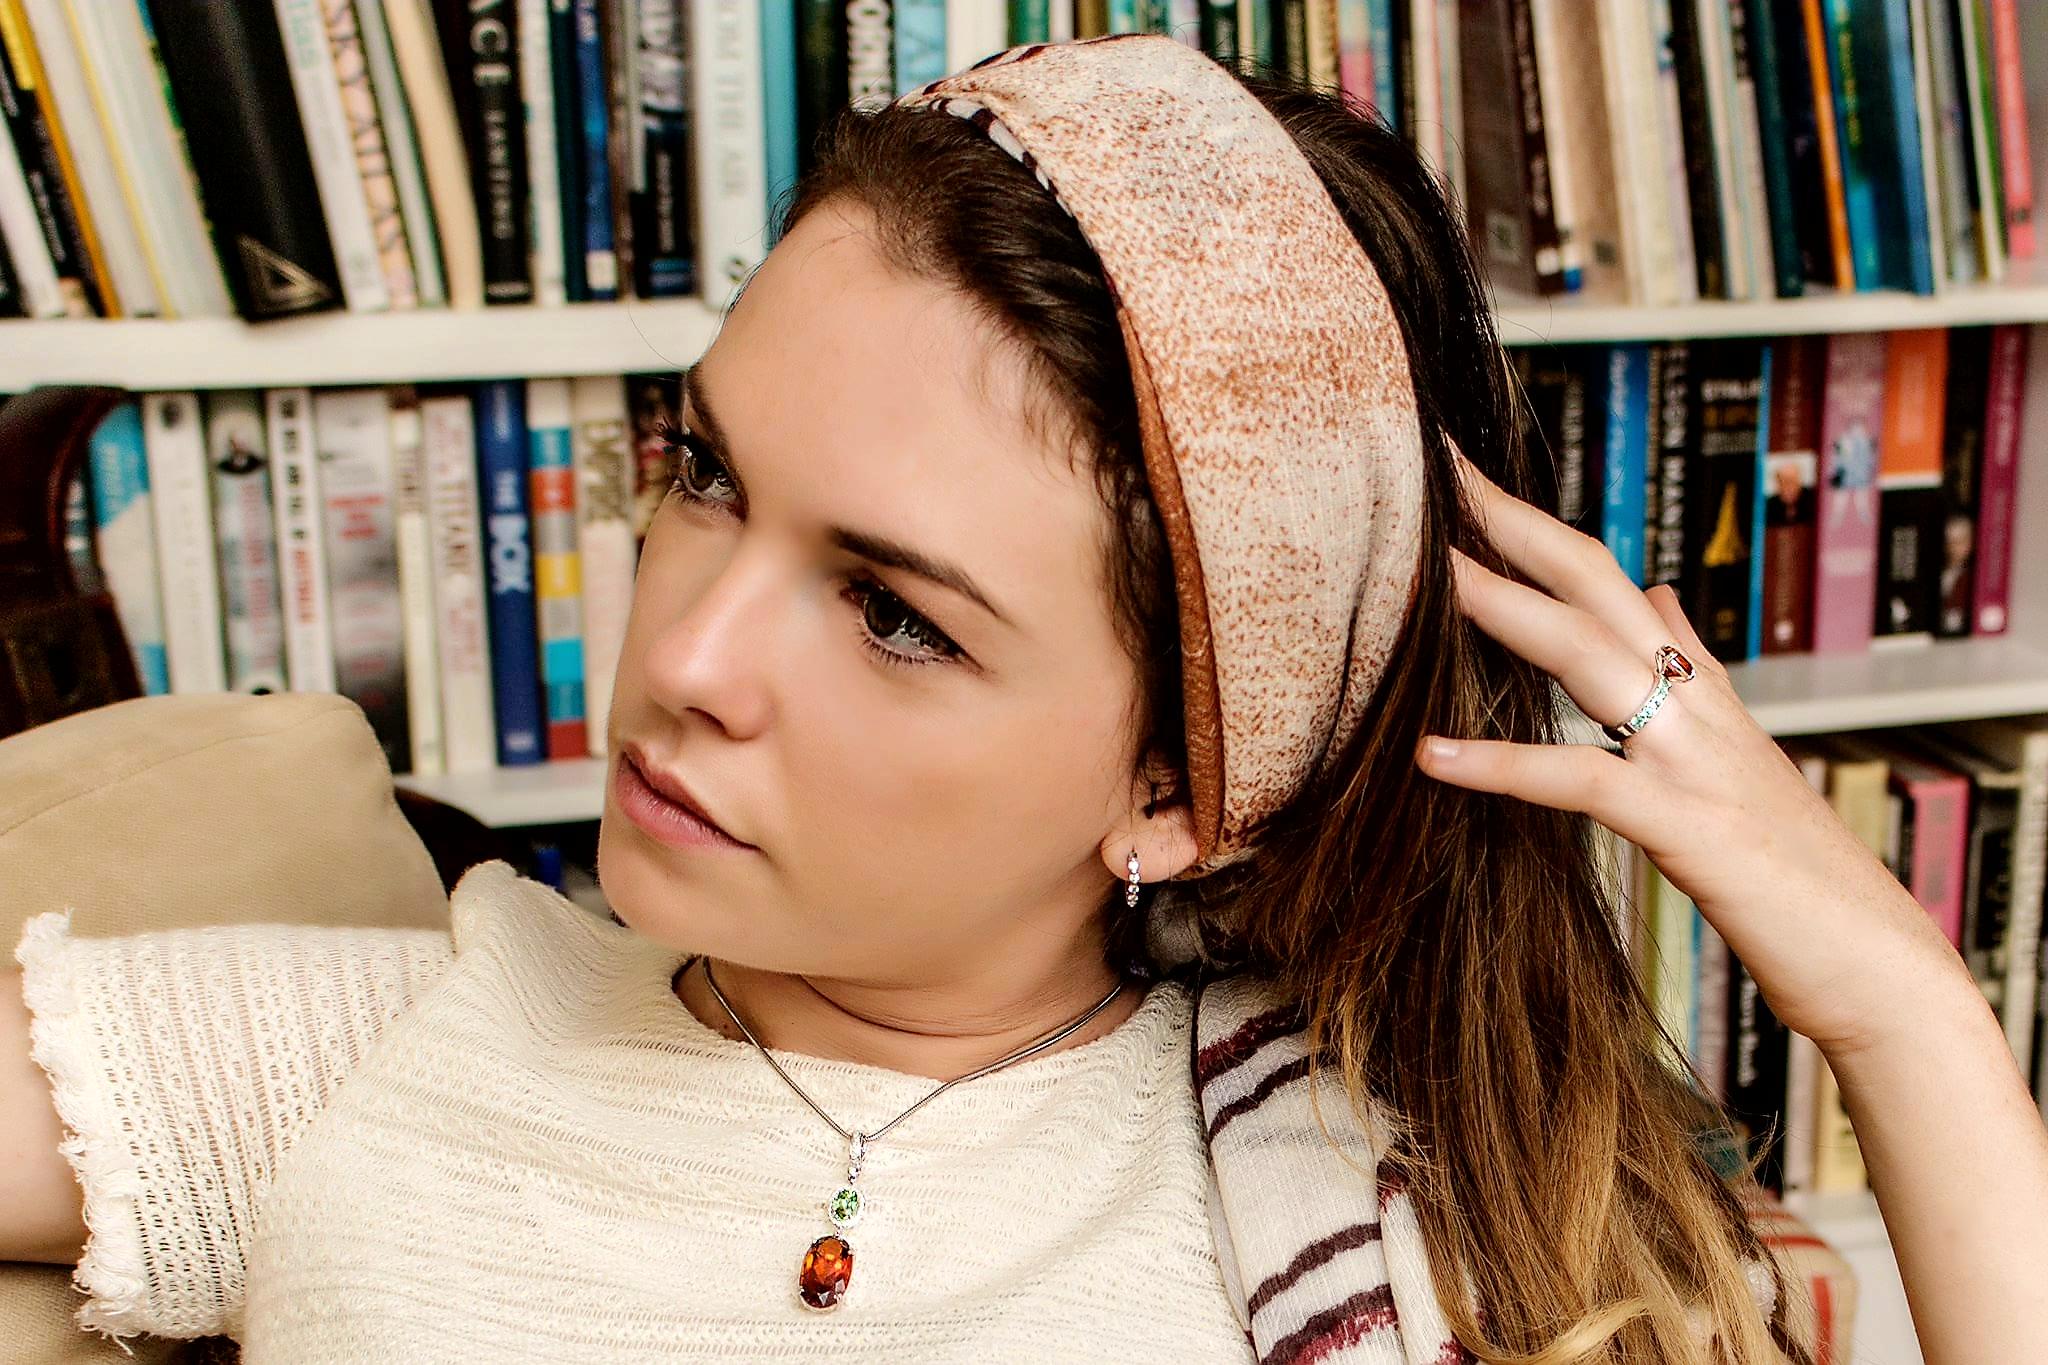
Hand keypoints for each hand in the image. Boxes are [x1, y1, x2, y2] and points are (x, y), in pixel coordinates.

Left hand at [1414, 453, 1976, 1059]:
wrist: (1881, 970)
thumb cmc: (1800, 879)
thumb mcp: (1742, 761)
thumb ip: (1698, 675)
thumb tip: (1667, 598)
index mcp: (1704, 692)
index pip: (1613, 583)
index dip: (1540, 531)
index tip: (1471, 485)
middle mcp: (1701, 707)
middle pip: (1597, 586)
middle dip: (1515, 524)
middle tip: (1438, 472)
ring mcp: (1697, 761)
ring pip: (1589, 655)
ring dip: (1503, 606)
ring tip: (1422, 571)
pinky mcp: (1689, 830)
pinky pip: (1581, 780)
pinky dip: (1502, 765)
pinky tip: (1432, 757)